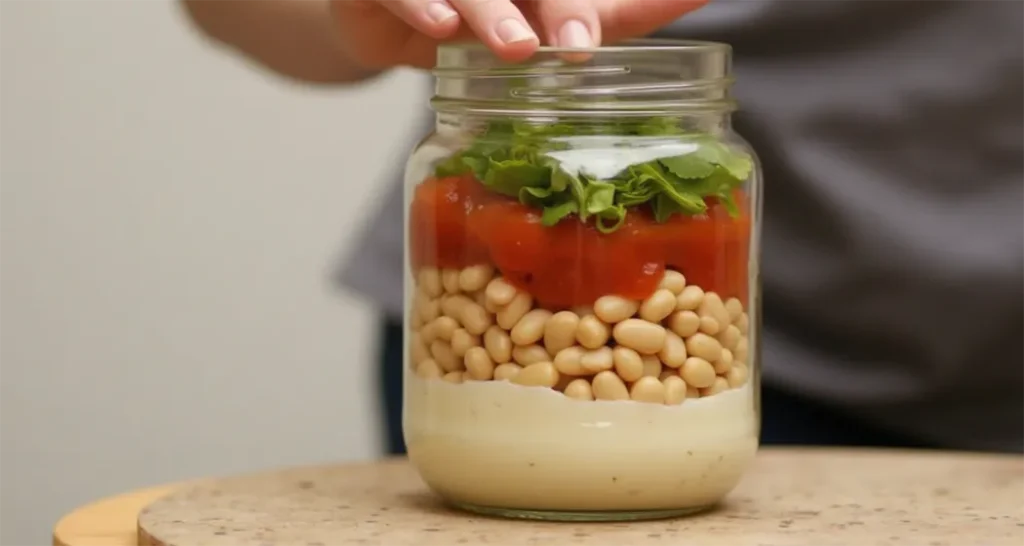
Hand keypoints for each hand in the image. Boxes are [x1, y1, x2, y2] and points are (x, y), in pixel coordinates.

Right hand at [330, 0, 708, 69]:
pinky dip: (419, 2)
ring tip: (517, 48)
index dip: (597, 3)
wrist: (384, 11)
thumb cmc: (477, 10)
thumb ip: (619, 10)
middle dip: (560, 4)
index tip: (643, 17)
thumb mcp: (550, 14)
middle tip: (580, 44)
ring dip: (491, 8)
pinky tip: (441, 28)